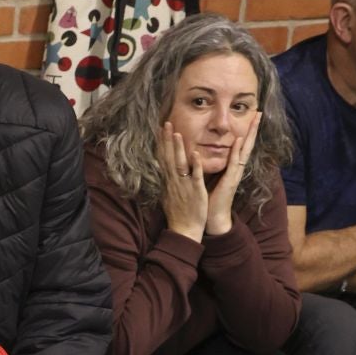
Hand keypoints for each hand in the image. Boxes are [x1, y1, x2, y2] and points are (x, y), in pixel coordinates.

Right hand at [158, 122, 207, 242]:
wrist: (184, 231)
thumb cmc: (178, 215)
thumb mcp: (168, 196)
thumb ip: (168, 182)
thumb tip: (164, 172)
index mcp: (169, 181)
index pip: (163, 159)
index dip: (161, 144)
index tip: (160, 129)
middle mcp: (174, 182)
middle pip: (169, 157)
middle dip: (166, 140)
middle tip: (166, 123)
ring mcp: (184, 186)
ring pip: (179, 164)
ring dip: (177, 148)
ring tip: (176, 132)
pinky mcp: (195, 192)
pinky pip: (195, 177)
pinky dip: (194, 166)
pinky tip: (194, 154)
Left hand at [204, 111, 261, 237]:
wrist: (212, 217)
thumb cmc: (211, 198)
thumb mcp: (212, 176)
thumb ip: (214, 163)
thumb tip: (206, 150)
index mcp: (232, 167)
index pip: (241, 145)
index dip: (247, 131)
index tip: (251, 116)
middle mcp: (237, 169)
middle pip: (247, 145)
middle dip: (254, 129)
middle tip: (259, 113)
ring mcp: (235, 174)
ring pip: (245, 151)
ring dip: (250, 135)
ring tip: (255, 120)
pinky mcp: (230, 181)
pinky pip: (234, 164)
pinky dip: (237, 152)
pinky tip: (239, 141)